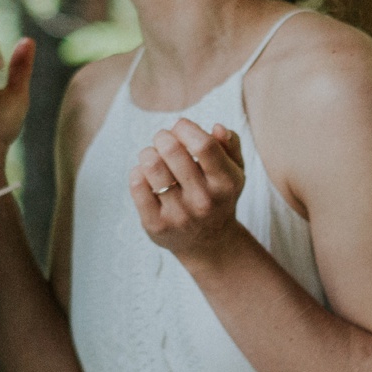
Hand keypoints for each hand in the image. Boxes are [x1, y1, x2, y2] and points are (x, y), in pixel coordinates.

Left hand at [130, 118, 245, 260]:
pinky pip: (137, 186)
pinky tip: (147, 176)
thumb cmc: (218, 196)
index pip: (203, 144)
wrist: (209, 244)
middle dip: (163, 137)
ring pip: (151, 165)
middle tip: (163, 140)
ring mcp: (179, 215)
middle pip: (172, 150)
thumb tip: (218, 127)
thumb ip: (231, 144)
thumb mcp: (234, 170)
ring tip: (153, 157)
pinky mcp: (156, 225)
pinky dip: (138, 173)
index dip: (185, 128)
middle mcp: (204, 200)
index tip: (180, 127)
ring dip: (148, 153)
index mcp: (225, 182)